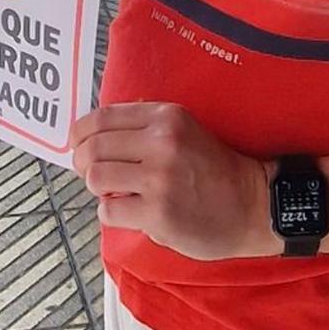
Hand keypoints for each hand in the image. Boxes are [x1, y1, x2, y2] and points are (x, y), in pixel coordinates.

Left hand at [70, 102, 273, 260]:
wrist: (252, 205)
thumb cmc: (214, 169)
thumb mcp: (185, 129)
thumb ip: (145, 124)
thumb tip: (97, 129)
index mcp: (166, 116)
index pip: (102, 117)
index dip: (80, 132)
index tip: (76, 144)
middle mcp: (162, 142)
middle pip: (93, 147)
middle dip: (83, 162)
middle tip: (91, 173)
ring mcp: (159, 178)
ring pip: (96, 177)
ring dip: (97, 187)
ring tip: (112, 192)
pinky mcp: (158, 212)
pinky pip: (109, 209)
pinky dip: (111, 212)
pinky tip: (129, 212)